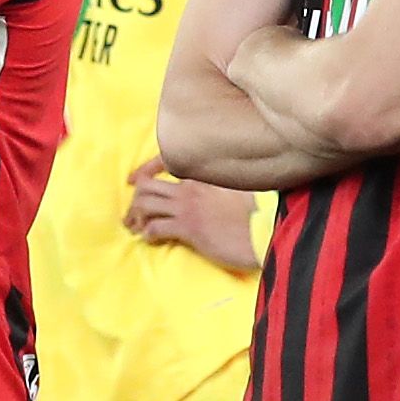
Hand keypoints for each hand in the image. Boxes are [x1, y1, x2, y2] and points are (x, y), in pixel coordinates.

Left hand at [125, 157, 259, 272]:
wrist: (267, 228)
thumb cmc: (259, 211)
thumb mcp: (239, 188)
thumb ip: (220, 184)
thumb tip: (210, 191)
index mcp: (202, 174)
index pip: (163, 162)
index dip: (143, 170)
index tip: (132, 180)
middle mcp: (190, 186)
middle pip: (146, 185)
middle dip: (135, 200)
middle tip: (133, 216)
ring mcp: (188, 206)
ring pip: (144, 204)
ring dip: (135, 217)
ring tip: (136, 229)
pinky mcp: (188, 227)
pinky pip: (155, 227)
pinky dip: (148, 233)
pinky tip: (151, 239)